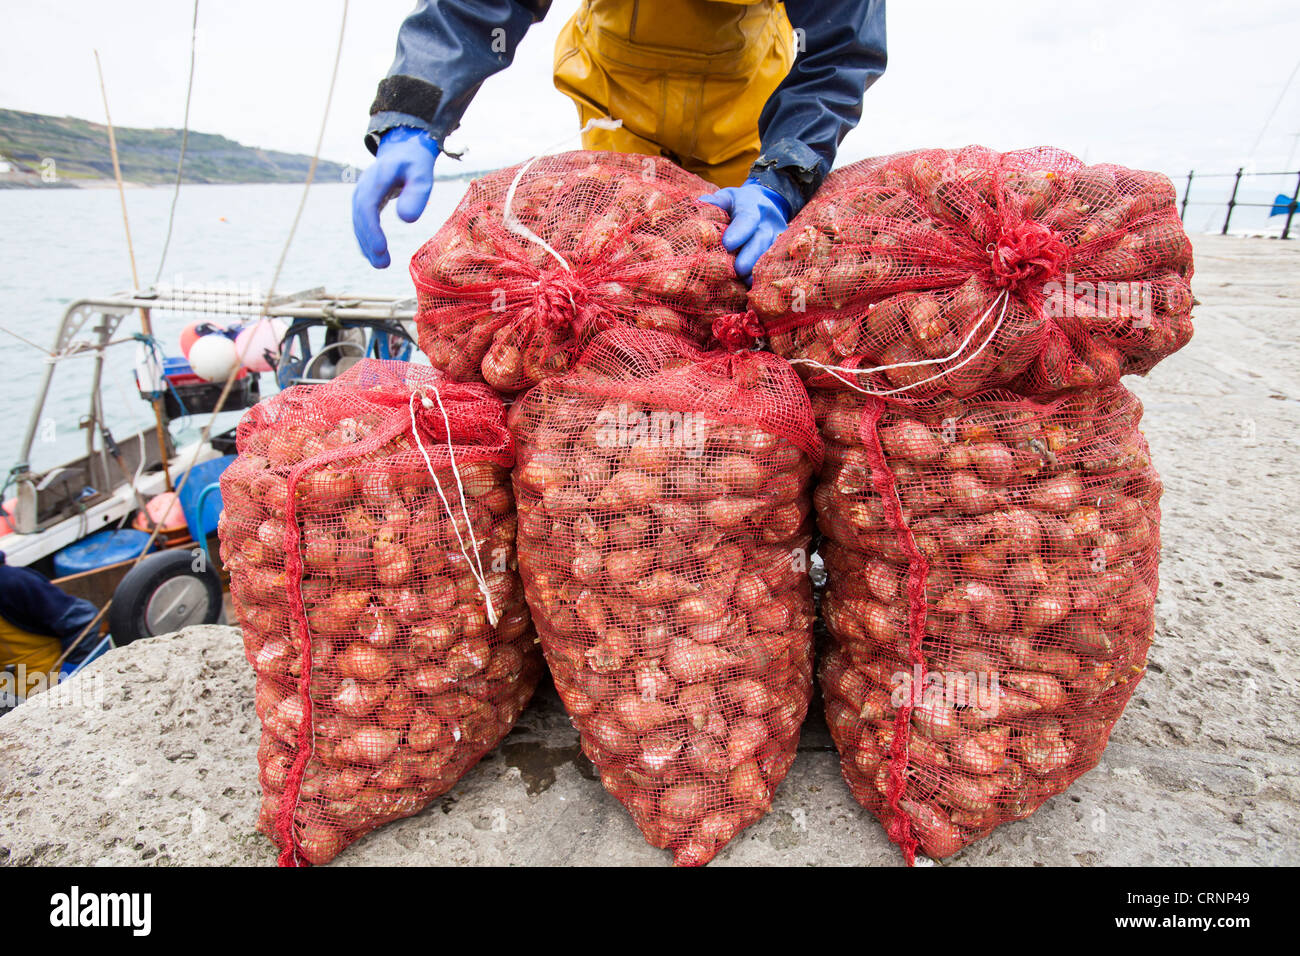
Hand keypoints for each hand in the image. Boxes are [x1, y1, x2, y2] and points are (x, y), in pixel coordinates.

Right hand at [352, 126, 437, 268]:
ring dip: (367, 245)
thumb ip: (416, 195)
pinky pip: (362, 222)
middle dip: (369, 242)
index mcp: (377, 177)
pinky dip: (366, 239)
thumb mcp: (422, 175)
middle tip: (383, 264)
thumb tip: (406, 220)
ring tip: (381, 265)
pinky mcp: (365, 201)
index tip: (381, 248)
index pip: (367, 206)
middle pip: (360, 218)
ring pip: (359, 222)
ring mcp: (361, 194)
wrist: (403, 149)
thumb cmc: (415, 162)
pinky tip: (374, 255)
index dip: (372, 229)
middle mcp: (364, 186)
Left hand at [700, 179, 789, 280]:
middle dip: (751, 255)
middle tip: (739, 269)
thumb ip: (715, 202)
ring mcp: (778, 238)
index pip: (747, 218)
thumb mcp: (727, 197)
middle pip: (762, 239)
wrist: (765, 206)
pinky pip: (775, 265)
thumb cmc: (738, 205)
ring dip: (758, 269)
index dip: (739, 231)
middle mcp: (768, 223)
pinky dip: (765, 277)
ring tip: (747, 282)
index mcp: (752, 207)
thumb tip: (699, 204)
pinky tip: (753, 288)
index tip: (727, 244)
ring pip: (771, 253)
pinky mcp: (781, 252)